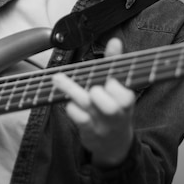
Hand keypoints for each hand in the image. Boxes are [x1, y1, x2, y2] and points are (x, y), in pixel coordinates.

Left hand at [52, 38, 135, 166]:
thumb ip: (115, 63)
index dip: (114, 86)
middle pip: (105, 101)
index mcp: (126, 100)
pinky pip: (77, 117)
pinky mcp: (89, 132)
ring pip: (86, 104)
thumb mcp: (120, 87)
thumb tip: (114, 41)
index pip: (123, 93)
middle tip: (89, 86)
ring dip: (71, 90)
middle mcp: (116, 113)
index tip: (109, 81)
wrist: (114, 142)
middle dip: (95, 91)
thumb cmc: (115, 106)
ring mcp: (102, 124)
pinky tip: (68, 101)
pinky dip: (71, 108)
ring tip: (57, 78)